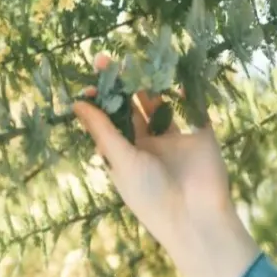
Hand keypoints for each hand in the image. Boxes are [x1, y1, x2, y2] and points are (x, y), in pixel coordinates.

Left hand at [70, 52, 258, 276]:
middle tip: (104, 59)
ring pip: (160, 104)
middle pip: (131, 108)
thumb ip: (102, 129)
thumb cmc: (151, 195)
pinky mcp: (201, 133)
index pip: (109, 122)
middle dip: (118, 85)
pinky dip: (185, 89)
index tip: (88, 83)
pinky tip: (172, 71)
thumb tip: (76, 103)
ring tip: (133, 61)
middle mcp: (149, 145)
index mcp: (127, 155)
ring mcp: (176, 138)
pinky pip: (193, 106)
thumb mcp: (121, 160)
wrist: (196, 217)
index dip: (99, 102)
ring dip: (148, 84)